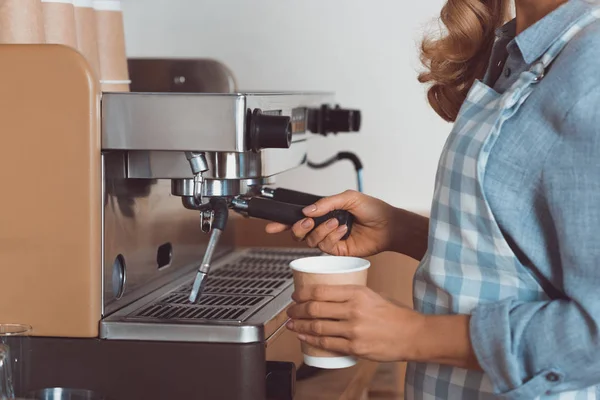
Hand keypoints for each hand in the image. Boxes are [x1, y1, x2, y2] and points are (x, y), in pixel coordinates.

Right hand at [265, 190, 397, 256]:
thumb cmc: (372, 209)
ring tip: (336, 222)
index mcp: (324, 212)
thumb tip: (307, 210)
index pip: (299, 217)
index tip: (270, 225)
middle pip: (299, 232)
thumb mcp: (348, 197)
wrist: (388, 225)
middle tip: (307, 221)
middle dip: (299, 227)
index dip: (283, 223)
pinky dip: (332, 236)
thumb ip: (326, 202)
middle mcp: (324, 227)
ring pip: (311, 240)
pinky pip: (325, 246)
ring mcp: (330, 240)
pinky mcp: (337, 251)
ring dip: (321, 230)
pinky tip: (343, 230)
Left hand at [285, 285, 424, 362]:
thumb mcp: (373, 294)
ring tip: (291, 323)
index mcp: (357, 293)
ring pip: (317, 327)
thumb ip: (352, 294)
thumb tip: (329, 295)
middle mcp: (354, 310)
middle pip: (314, 308)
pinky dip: (311, 339)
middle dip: (296, 310)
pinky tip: (303, 336)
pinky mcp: (355, 348)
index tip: (295, 295)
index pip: (321, 291)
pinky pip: (327, 343)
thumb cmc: (395, 314)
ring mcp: (353, 330)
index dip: (302, 293)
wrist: (412, 335)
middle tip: (290, 310)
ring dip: (299, 325)